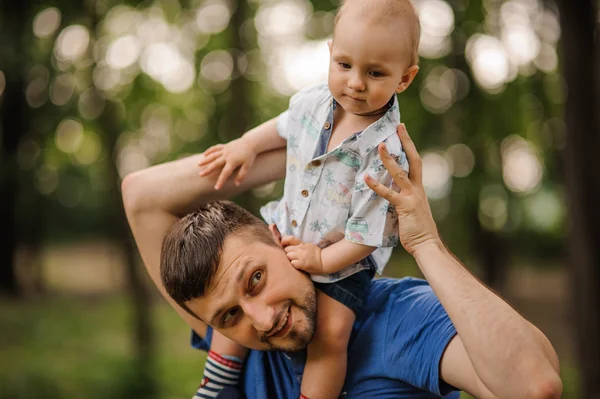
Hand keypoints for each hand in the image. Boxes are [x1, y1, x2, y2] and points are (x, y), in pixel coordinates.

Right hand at [198, 138, 256, 189]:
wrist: (250, 143)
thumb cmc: (249, 156)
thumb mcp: (248, 166)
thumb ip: (242, 175)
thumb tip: (236, 184)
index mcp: (233, 162)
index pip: (225, 173)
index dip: (220, 181)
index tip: (216, 188)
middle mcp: (227, 156)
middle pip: (215, 164)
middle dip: (208, 170)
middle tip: (200, 175)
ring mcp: (225, 150)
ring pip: (213, 155)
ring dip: (206, 160)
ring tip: (199, 164)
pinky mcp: (224, 146)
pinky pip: (215, 148)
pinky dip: (209, 151)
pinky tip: (204, 155)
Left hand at [281, 236, 323, 273]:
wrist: (324, 261)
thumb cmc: (316, 254)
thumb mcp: (308, 246)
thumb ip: (299, 245)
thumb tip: (289, 246)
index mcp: (302, 244)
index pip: (290, 239)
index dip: (284, 241)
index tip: (283, 244)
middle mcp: (301, 249)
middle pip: (287, 249)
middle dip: (288, 253)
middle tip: (292, 257)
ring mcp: (301, 256)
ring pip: (288, 256)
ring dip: (290, 259)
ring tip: (295, 261)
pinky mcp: (302, 264)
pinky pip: (292, 263)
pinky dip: (294, 265)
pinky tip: (298, 266)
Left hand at [364, 124, 440, 255]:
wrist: (427, 245)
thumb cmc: (418, 231)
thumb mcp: (413, 210)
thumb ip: (405, 199)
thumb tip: (394, 194)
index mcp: (419, 189)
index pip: (415, 162)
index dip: (410, 146)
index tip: (403, 132)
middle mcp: (418, 189)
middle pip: (413, 160)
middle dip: (406, 142)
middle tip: (398, 127)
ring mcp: (412, 197)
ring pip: (400, 173)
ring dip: (389, 159)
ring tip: (380, 146)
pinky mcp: (404, 207)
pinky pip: (389, 194)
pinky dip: (376, 185)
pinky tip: (366, 178)